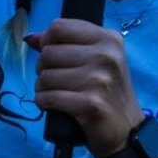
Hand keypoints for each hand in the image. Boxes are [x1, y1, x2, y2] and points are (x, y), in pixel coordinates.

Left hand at [27, 20, 144, 155]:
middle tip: (57, 79)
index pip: (59, 27)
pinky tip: (53, 104)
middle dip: (44, 68)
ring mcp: (100, 80)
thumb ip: (65, 45)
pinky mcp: (91, 104)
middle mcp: (106, 56)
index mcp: (109, 39)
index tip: (53, 55)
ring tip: (57, 93)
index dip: (47, 41)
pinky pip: (48, 98)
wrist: (127, 130)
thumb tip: (31, 38)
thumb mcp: (96, 61)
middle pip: (48, 53)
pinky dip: (44, 102)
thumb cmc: (107, 92)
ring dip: (43, 88)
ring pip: (45, 76)